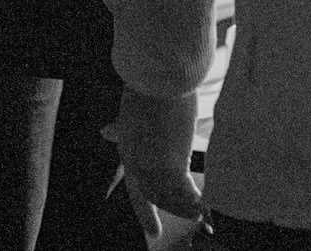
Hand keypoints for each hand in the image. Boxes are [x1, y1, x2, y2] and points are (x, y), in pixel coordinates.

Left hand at [108, 86, 202, 238]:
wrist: (158, 79)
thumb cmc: (147, 89)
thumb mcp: (130, 112)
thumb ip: (122, 127)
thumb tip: (104, 131)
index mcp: (128, 150)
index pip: (135, 188)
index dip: (144, 211)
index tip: (154, 231)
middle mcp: (136, 162)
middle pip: (150, 196)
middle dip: (161, 214)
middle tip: (171, 229)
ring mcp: (152, 166)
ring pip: (167, 197)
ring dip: (183, 208)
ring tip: (198, 215)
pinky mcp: (171, 164)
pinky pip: (185, 192)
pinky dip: (195, 201)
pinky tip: (206, 205)